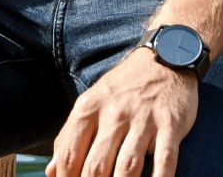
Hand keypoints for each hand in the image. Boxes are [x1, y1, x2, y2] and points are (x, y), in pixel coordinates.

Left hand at [46, 48, 198, 176]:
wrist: (165, 57)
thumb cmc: (124, 87)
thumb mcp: (91, 103)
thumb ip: (70, 137)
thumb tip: (52, 172)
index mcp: (88, 109)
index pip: (70, 155)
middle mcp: (114, 114)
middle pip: (96, 167)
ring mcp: (143, 120)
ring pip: (127, 168)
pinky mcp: (170, 125)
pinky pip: (164, 161)